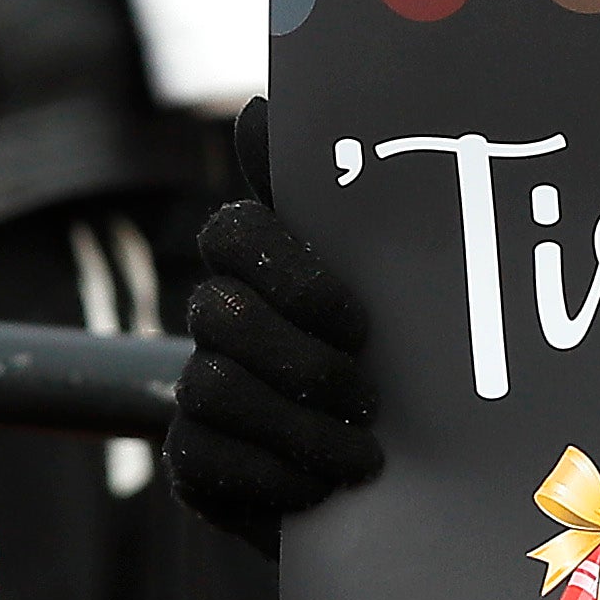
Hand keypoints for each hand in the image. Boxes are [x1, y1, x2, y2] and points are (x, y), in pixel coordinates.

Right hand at [166, 170, 381, 553]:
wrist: (405, 485)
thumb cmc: (405, 364)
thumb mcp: (397, 285)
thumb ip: (342, 201)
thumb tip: (262, 110)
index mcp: (268, 263)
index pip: (237, 230)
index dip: (292, 275)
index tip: (360, 323)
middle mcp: (223, 316)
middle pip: (216, 313)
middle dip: (301, 363)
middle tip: (372, 399)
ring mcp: (200, 386)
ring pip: (211, 385)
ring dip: (296, 428)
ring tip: (362, 459)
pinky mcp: (194, 458)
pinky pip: (203, 456)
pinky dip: (272, 476)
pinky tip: (320, 490)